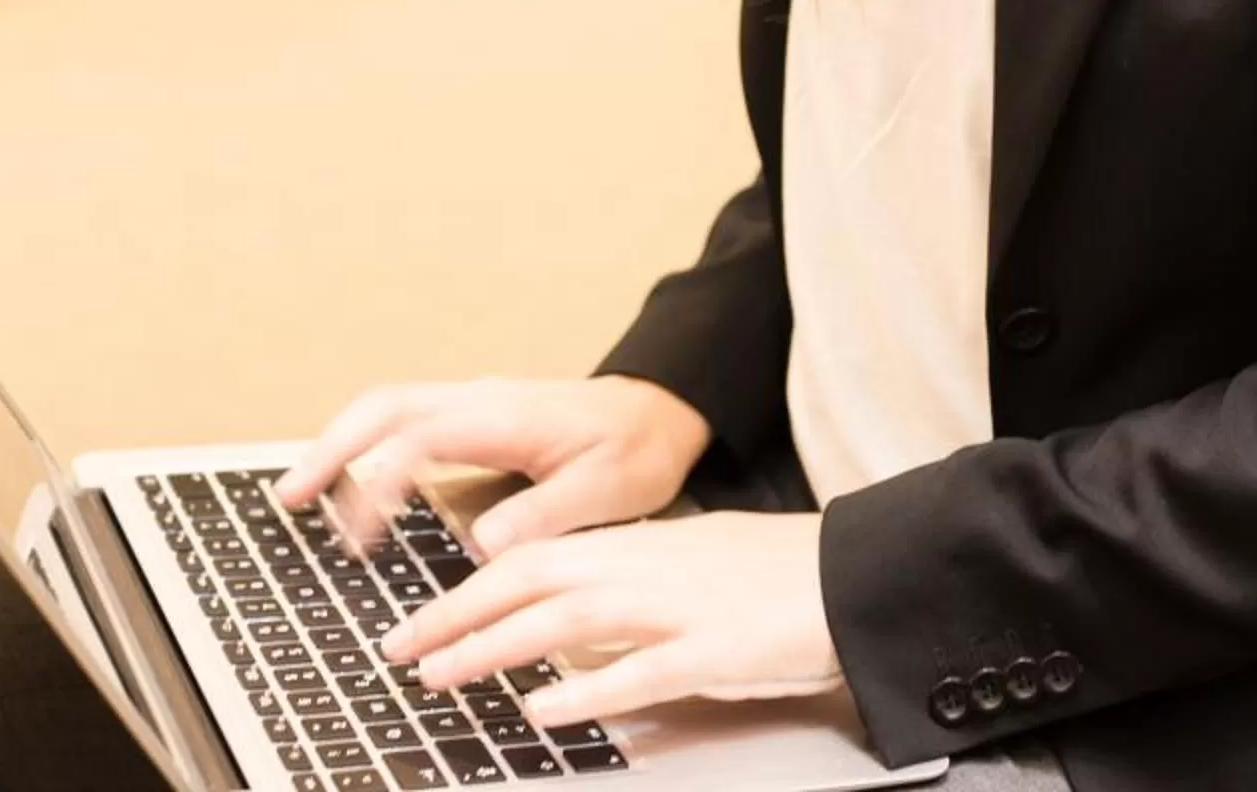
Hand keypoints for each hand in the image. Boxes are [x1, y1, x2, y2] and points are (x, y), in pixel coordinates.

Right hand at [273, 376, 710, 555]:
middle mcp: (479, 400)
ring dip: (339, 443)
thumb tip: (482, 544)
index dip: (382, 481)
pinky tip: (349, 482)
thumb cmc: (637, 448)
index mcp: (506, 417)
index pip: (422, 437)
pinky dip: (364, 443)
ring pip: (386, 407)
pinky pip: (403, 418)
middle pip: (385, 407)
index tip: (361, 532)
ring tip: (300, 493)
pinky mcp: (472, 415)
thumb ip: (545, 515)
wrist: (662, 408)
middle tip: (291, 497)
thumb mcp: (607, 490)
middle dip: (332, 448)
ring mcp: (472, 402)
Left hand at [382, 512, 839, 725]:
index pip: (533, 557)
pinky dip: (586, 689)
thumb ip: (627, 590)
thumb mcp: (689, 569)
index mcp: (640, 547)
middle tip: (398, 650)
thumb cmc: (778, 577)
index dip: (467, 588)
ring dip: (495, 647)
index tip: (417, 620)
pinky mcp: (715, 651)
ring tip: (442, 676)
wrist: (857, 576)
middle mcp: (648, 567)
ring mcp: (679, 607)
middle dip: (456, 614)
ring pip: (567, 618)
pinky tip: (544, 709)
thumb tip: (566, 623)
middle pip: (532, 579)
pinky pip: (640, 671)